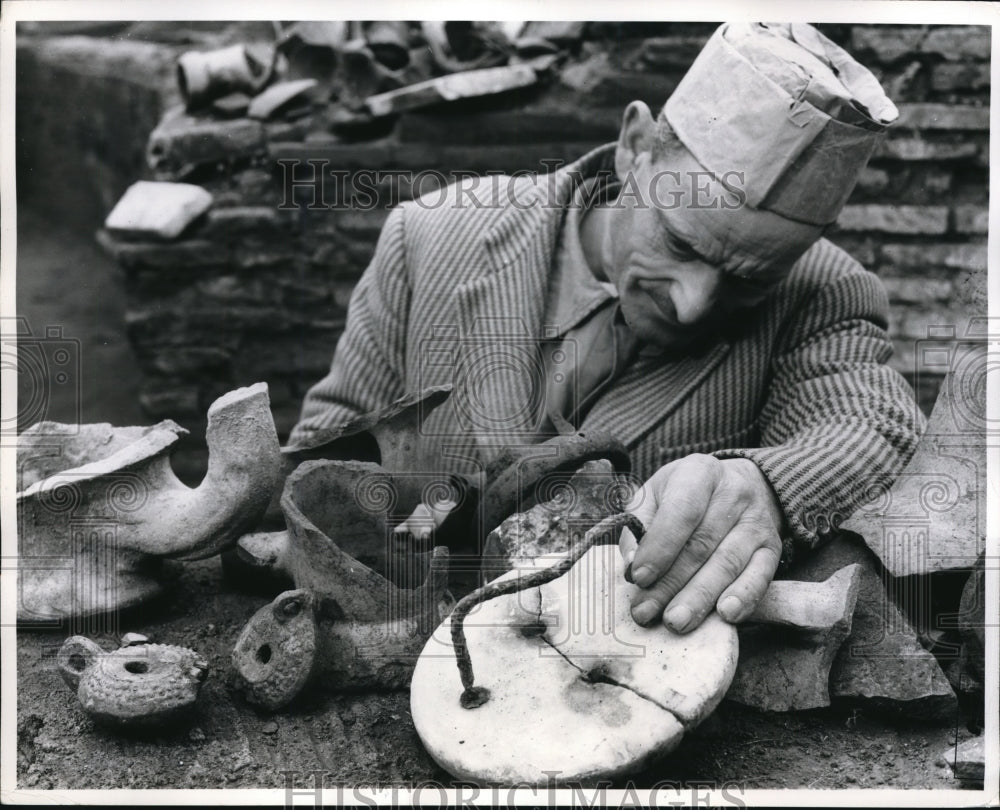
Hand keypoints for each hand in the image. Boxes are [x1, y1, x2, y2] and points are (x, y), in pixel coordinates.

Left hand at [619, 454, 784, 632]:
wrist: (741, 485)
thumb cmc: (686, 495)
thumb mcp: (656, 494)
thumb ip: (637, 524)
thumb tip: (631, 563)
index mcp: (699, 473)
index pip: (682, 511)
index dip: (660, 546)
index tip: (639, 577)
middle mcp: (734, 493)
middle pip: (701, 544)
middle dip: (671, 583)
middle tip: (647, 611)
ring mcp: (756, 521)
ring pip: (727, 563)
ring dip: (700, 598)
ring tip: (676, 621)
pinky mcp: (772, 547)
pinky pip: (760, 575)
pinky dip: (744, 597)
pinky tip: (726, 615)